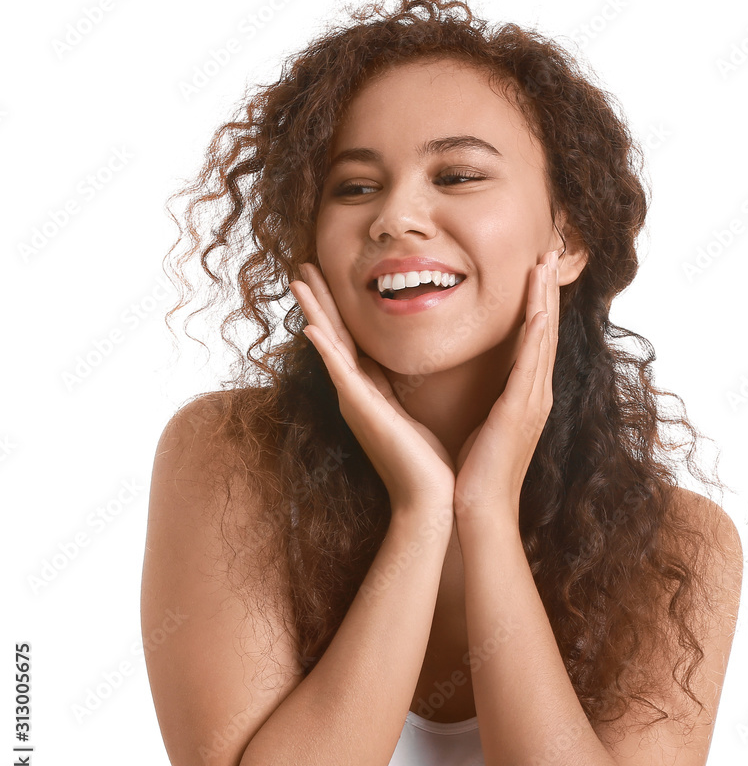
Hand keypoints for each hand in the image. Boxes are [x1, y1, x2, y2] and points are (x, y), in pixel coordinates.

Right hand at [290, 263, 455, 513]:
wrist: (429, 500)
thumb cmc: (427, 463)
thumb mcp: (411, 414)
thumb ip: (398, 392)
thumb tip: (403, 369)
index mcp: (369, 392)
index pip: (348, 341)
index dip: (335, 309)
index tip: (324, 278)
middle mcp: (355, 394)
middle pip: (333, 336)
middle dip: (319, 300)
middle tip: (302, 266)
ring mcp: (355, 402)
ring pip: (331, 346)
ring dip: (314, 313)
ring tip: (299, 281)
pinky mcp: (364, 412)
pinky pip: (342, 375)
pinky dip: (326, 351)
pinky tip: (312, 329)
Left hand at [454, 248, 559, 522]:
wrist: (477, 510)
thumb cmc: (474, 471)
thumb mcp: (482, 424)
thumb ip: (487, 399)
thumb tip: (473, 380)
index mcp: (525, 395)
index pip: (533, 338)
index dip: (536, 302)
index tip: (534, 269)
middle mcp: (536, 393)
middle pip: (544, 329)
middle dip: (546, 289)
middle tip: (548, 251)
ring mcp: (533, 401)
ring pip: (542, 338)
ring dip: (544, 299)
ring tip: (545, 263)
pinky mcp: (521, 410)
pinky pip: (531, 364)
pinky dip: (536, 334)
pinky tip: (538, 309)